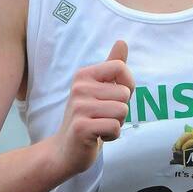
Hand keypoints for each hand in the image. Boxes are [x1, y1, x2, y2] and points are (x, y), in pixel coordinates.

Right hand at [54, 40, 134, 176]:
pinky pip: (115, 127)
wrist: (65, 150)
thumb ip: (111, 67)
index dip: (127, 86)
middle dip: (121, 110)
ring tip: (100, 125)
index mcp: (84, 75)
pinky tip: (97, 137)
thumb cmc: (88, 118)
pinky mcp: (82, 127)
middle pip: (124, 93)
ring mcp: (79, 107)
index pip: (120, 68)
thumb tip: (122, 41)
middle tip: (102, 117)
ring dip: (117, 123)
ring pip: (122, 111)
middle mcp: (79, 87)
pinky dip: (112, 135)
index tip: (114, 97)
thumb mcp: (100, 89)